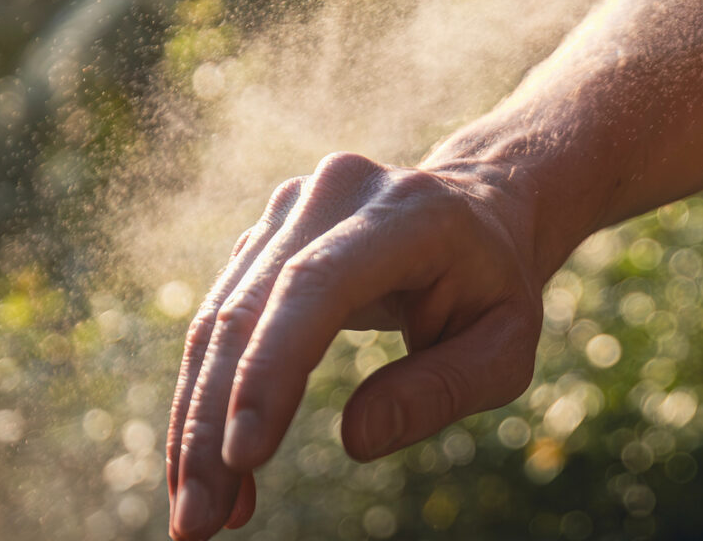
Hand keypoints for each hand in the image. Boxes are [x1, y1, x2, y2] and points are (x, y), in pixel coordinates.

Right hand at [165, 153, 545, 539]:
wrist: (477, 211)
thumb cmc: (494, 287)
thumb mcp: (505, 345)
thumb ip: (443, 388)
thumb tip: (356, 441)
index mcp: (408, 212)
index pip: (318, 284)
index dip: (272, 367)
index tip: (246, 456)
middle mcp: (334, 195)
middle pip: (249, 310)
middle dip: (214, 424)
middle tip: (200, 522)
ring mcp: (289, 210)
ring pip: (217, 322)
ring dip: (196, 425)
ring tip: (200, 516)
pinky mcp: (263, 238)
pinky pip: (218, 324)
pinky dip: (208, 402)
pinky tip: (213, 471)